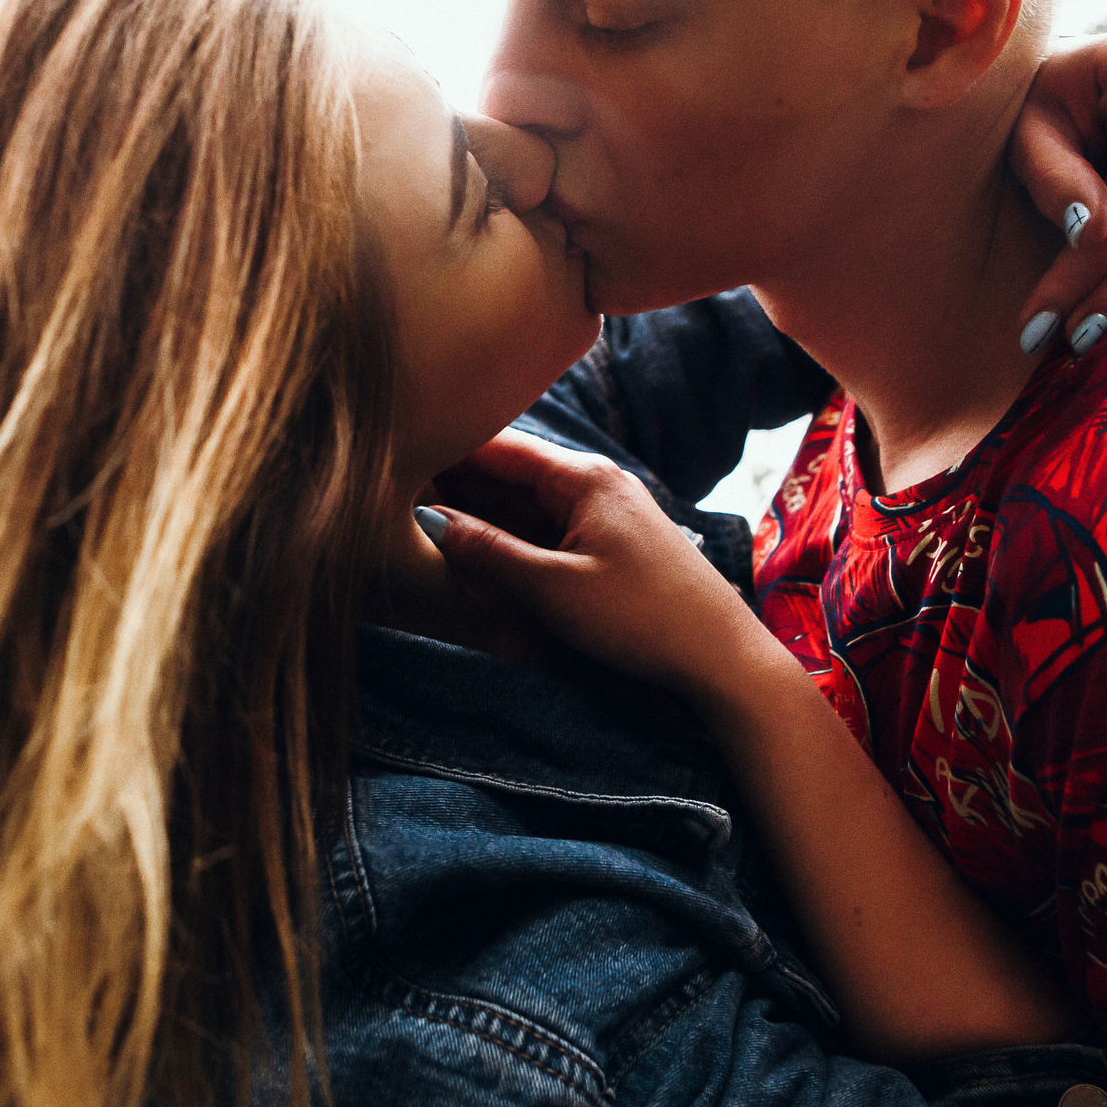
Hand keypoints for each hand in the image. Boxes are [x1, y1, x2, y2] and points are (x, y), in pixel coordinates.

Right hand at [418, 430, 775, 698]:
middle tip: (385, 498)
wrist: (721, 659)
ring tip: (412, 522)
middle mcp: (592, 483)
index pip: (494, 447)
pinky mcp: (607, 546)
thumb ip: (487, 552)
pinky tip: (468, 554)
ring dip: (474, 516)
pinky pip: (542, 532)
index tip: (388, 458)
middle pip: (503, 475)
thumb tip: (428, 522)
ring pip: (520, 507)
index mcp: (582, 477)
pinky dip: (505, 541)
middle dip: (449, 485)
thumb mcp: (554, 588)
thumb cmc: (645, 619)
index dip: (439, 449)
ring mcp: (601, 513)